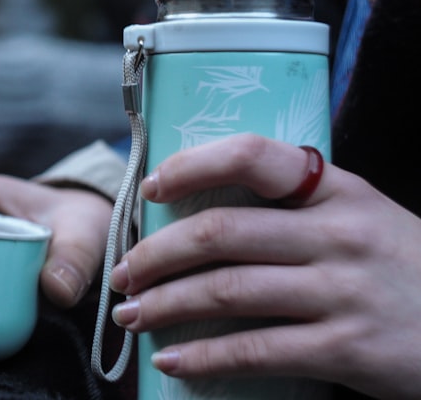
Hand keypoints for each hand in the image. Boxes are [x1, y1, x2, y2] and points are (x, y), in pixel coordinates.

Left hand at [108, 133, 420, 398]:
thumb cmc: (398, 265)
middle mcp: (337, 233)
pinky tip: (173, 361)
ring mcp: (343, 291)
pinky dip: (204, 358)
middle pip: (221, 232)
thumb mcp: (358, 214)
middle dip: (156, 254)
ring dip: (165, 305)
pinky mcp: (347, 349)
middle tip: (124, 273)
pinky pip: (256, 351)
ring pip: (226, 292)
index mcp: (335, 189)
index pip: (251, 156)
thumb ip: (293, 206)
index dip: (190, 166)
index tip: (151, 188)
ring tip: (132, 315)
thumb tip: (196, 206)